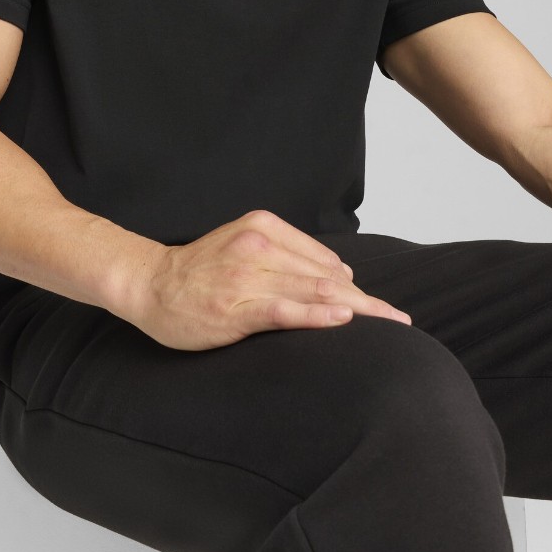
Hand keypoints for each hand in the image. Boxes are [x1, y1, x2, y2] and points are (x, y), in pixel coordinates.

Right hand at [125, 209, 412, 350]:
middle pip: (327, 277)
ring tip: (386, 323)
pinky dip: (317, 314)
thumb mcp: (246, 246)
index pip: (324, 261)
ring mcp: (248, 274)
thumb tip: (339, 275)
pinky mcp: (236, 304)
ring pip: (313, 291)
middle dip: (367, 301)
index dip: (358, 287)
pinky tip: (343, 318)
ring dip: (356, 309)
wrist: (150, 284)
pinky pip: (285, 309)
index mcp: (265, 227)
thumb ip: (289, 256)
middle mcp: (260, 245)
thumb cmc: (201, 272)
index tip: (385, 307)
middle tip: (400, 320)